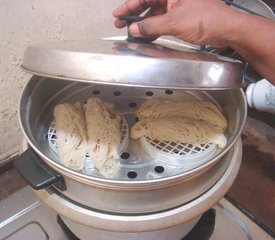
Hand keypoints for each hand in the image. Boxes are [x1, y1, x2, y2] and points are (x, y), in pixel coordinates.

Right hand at [113, 0, 234, 47]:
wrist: (226, 30)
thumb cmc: (207, 19)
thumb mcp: (174, 22)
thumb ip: (152, 26)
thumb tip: (135, 29)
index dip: (129, 6)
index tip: (118, 15)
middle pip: (148, 5)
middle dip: (134, 16)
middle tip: (121, 25)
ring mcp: (178, 8)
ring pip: (155, 15)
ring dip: (144, 25)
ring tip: (133, 34)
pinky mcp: (182, 19)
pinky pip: (163, 23)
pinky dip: (154, 30)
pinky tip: (147, 37)